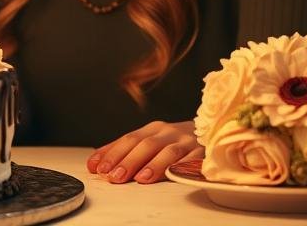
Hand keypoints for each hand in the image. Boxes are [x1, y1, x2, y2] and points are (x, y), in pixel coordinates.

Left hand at [87, 120, 202, 183]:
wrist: (213, 131)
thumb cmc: (174, 141)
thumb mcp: (149, 141)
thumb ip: (123, 151)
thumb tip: (94, 163)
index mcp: (153, 129)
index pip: (128, 139)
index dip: (113, 153)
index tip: (99, 167)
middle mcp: (168, 132)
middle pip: (145, 144)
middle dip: (128, 160)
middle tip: (114, 176)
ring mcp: (186, 141)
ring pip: (168, 151)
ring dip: (153, 165)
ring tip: (140, 178)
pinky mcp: (202, 152)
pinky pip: (191, 159)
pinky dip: (180, 166)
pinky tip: (171, 174)